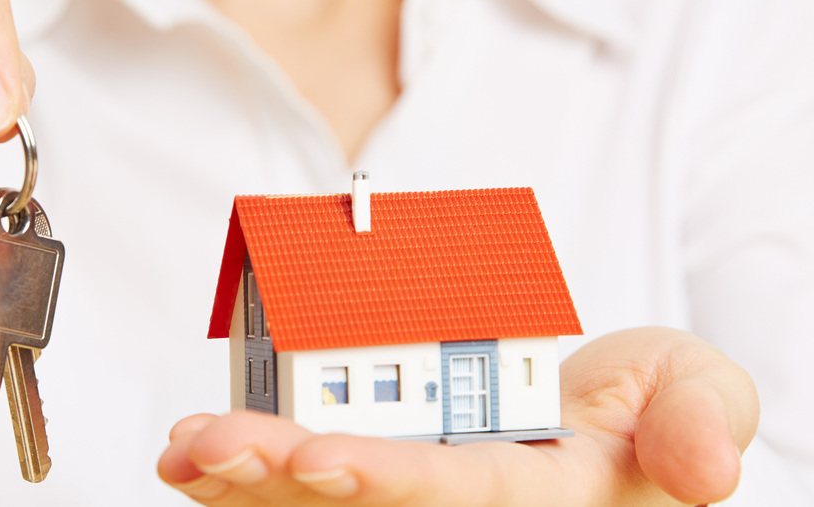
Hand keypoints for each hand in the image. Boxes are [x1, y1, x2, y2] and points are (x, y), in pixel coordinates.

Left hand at [159, 327, 758, 505]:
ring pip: (311, 504)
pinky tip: (185, 455)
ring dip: (239, 482)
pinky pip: (297, 485)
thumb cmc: (645, 405)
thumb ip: (700, 414)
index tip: (319, 452)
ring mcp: (407, 489)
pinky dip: (239, 475)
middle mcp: (454, 502)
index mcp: (532, 493)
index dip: (384, 477)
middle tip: (206, 448)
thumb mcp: (697, 389)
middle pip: (357, 504)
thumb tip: (704, 469)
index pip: (450, 492)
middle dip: (277, 478)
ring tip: (180, 451)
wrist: (604, 415)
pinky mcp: (373, 473)